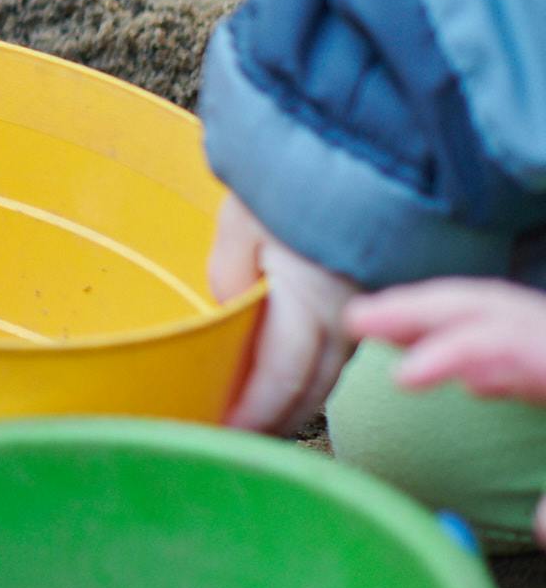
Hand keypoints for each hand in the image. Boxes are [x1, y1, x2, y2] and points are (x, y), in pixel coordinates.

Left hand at [213, 193, 359, 433]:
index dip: (252, 413)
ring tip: (251, 420)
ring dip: (291, 402)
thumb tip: (232, 317)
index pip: (280, 377)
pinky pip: (337, 354)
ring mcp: (362, 311)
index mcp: (311, 301)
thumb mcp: (241, 225)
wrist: (351, 147)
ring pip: (327, 376)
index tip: (221, 433)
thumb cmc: (286, 179)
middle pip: (309, 389)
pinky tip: (282, 382)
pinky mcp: (365, 301)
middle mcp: (346, 316)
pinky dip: (309, 377)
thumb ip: (231, 278)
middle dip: (271, 420)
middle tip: (231, 440)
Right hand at [353, 277, 545, 540]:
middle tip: (356, 324)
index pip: (524, 349)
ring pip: (503, 312)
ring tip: (372, 326)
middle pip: (502, 310)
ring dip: (433, 313)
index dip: (464, 355)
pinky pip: (516, 334)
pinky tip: (441, 361)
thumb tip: (541, 525)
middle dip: (426, 310)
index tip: (407, 377)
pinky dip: (465, 333)